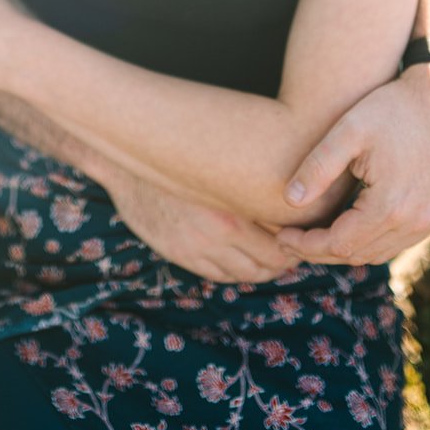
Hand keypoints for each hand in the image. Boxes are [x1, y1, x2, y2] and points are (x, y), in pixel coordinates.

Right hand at [108, 173, 295, 283]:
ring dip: (259, 270)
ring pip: (240, 274)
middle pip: (262, 267)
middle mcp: (213, 238)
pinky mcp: (178, 253)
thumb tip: (290, 198)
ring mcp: (193, 249)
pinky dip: (233, 271)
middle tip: (291, 251)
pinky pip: (216, 274)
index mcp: (230, 216)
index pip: (276, 250)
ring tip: (270, 257)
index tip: (300, 239)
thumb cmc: (181, 155)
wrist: (130, 162)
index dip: (293, 249)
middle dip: (281, 262)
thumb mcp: (222, 169)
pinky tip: (241, 258)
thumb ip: (251, 189)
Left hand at [276, 63, 429, 264]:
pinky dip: (370, 240)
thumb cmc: (394, 108)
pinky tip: (349, 224)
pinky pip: (397, 241)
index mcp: (390, 207)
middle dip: (320, 251)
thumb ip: (318, 167)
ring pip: (378, 252)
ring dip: (345, 248)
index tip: (281, 235)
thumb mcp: (349, 131)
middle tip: (290, 238)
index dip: (306, 244)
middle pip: (358, 255)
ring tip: (314, 234)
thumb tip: (289, 201)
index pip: (339, 244)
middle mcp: (414, 223)